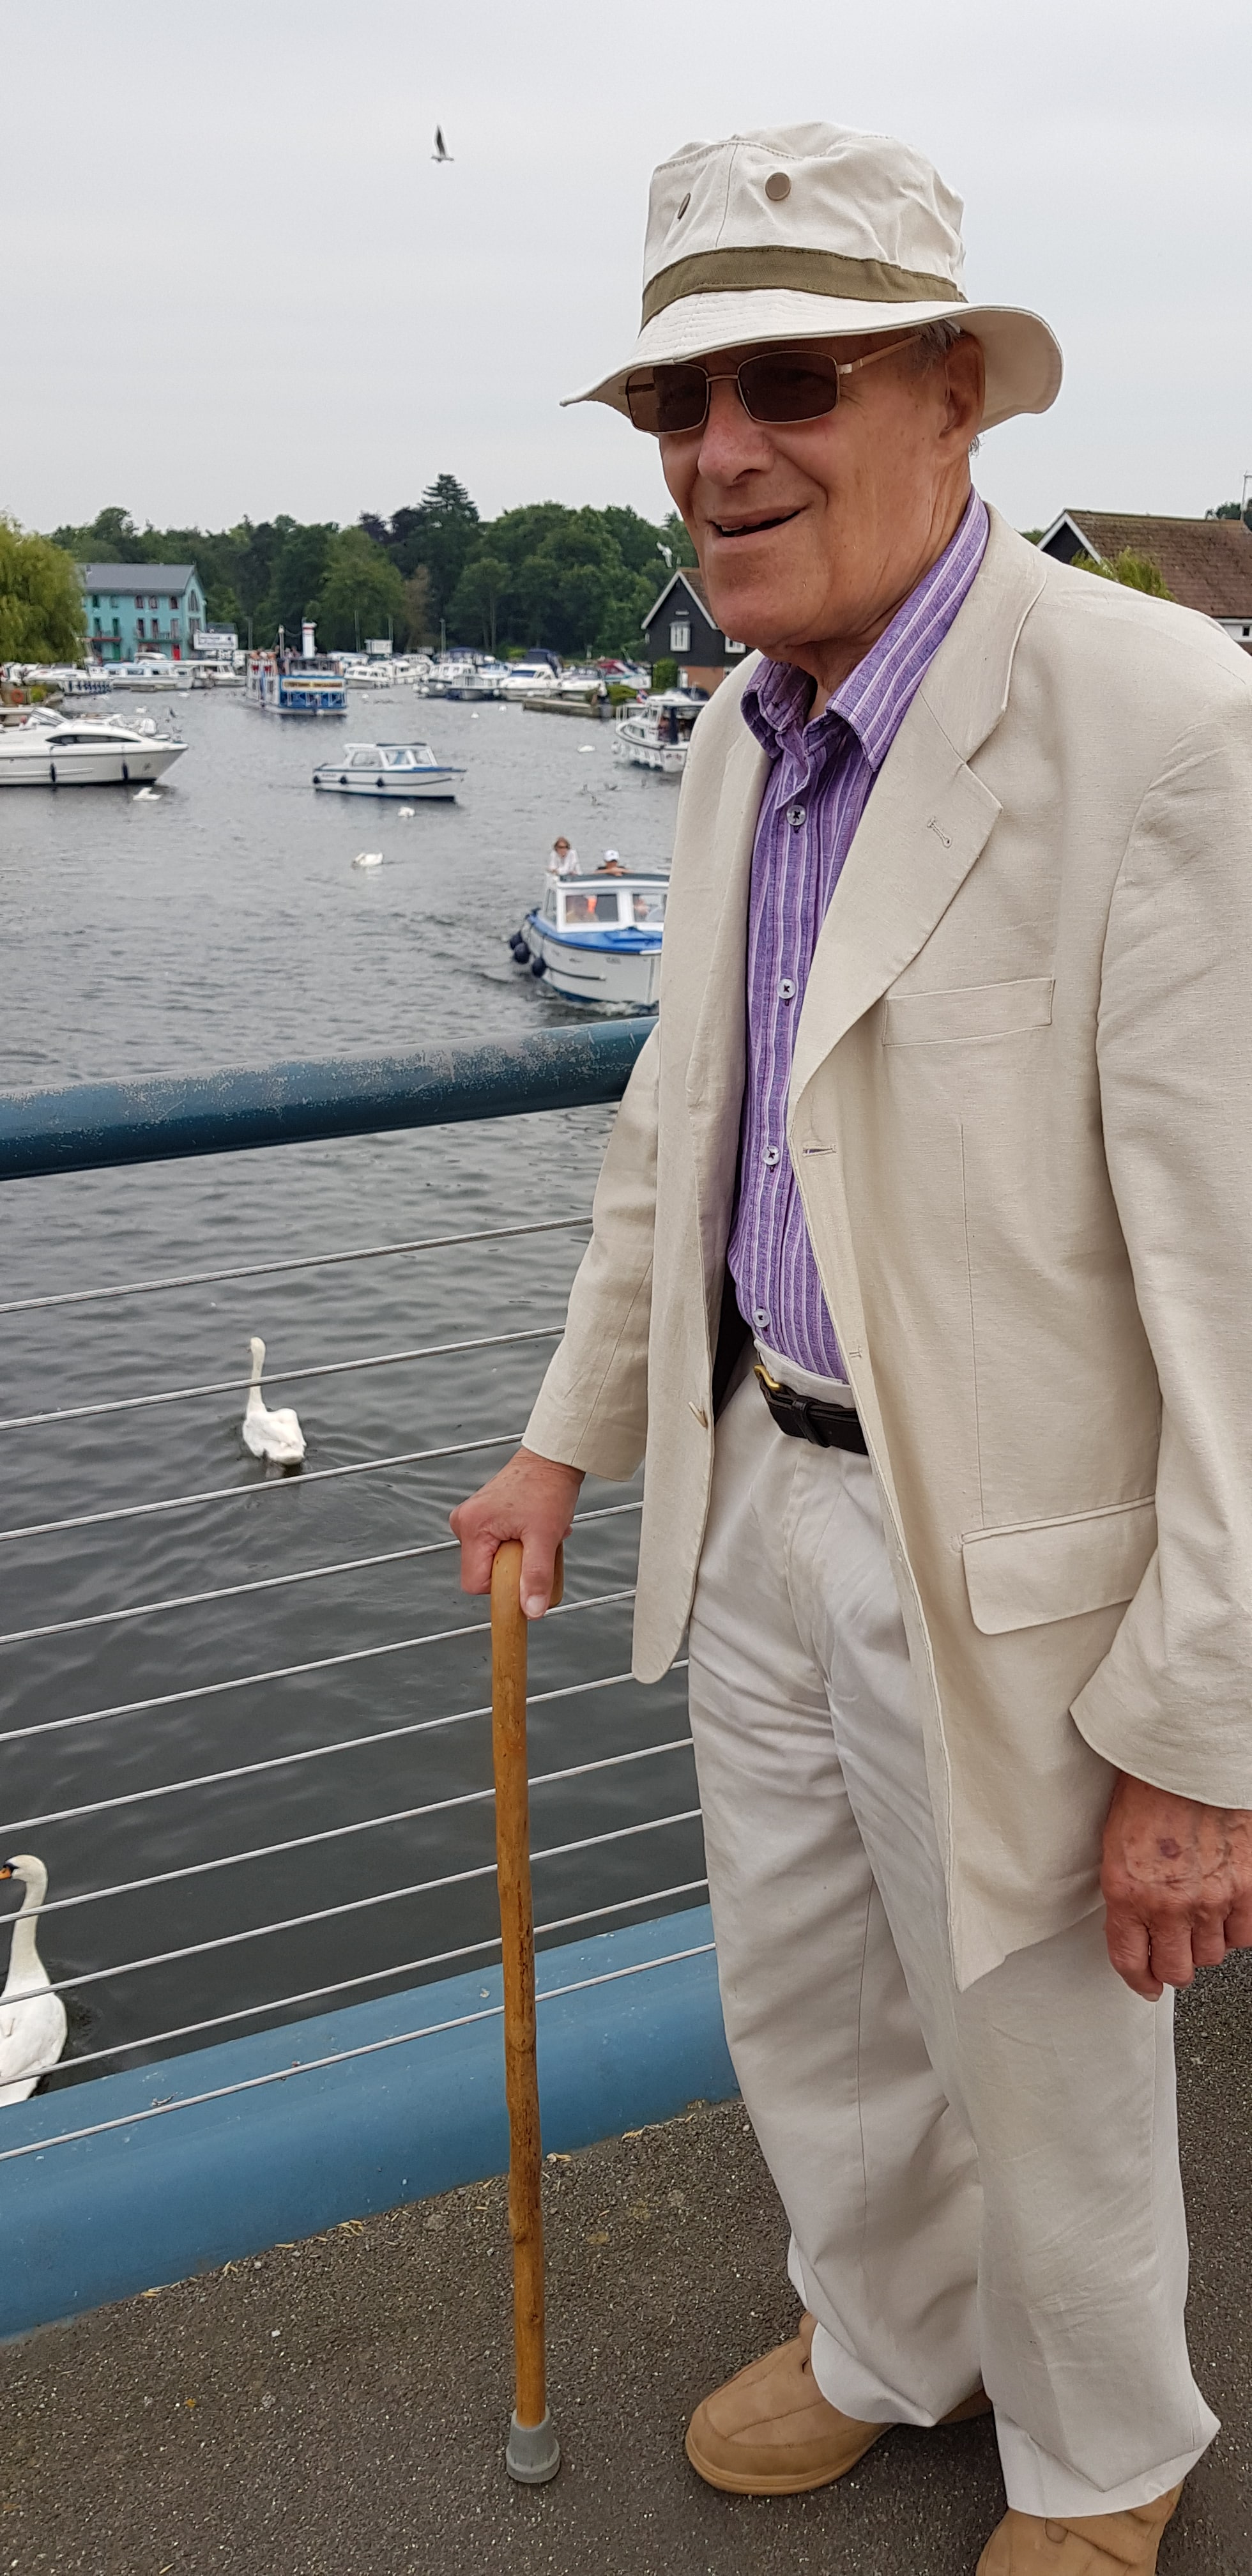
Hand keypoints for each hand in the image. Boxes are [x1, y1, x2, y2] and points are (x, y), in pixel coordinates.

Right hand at [450, 1446, 583, 1619]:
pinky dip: (517, 1544)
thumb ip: (537, 1576)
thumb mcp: (545, 1537)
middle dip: (513, 1568)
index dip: (502, 1587)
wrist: (552, 1459)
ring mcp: (472, 1519)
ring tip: (536, 1535)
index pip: (475, 1583)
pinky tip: (532, 1530)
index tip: (526, 1575)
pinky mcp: (482, 1517)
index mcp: (472, 1528)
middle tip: (535, 1547)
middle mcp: (464, 1523)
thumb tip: (531, 1611)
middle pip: (483, 1572)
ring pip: (492, 1560)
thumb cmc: (548, 1487)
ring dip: (518, 1556)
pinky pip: (495, 1546)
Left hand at [1101, 1772, 1251, 1999]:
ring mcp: (1212, 1898)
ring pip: (1212, 1956)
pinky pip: (1245, 1934)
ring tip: (1200, 1917)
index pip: (1130, 1961)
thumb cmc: (1151, 1790)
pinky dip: (1236, 1926)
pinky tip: (1226, 1907)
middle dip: (1173, 1964)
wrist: (1188, 1758)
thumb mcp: (1116, 1846)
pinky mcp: (1247, 1888)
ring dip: (1205, 1942)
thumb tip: (1135, 1930)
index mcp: (1128, 1891)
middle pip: (1176, 1970)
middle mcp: (1169, 1902)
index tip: (1145, 1984)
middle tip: (1174, 1949)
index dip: (1139, 1981)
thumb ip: (1126, 1894)